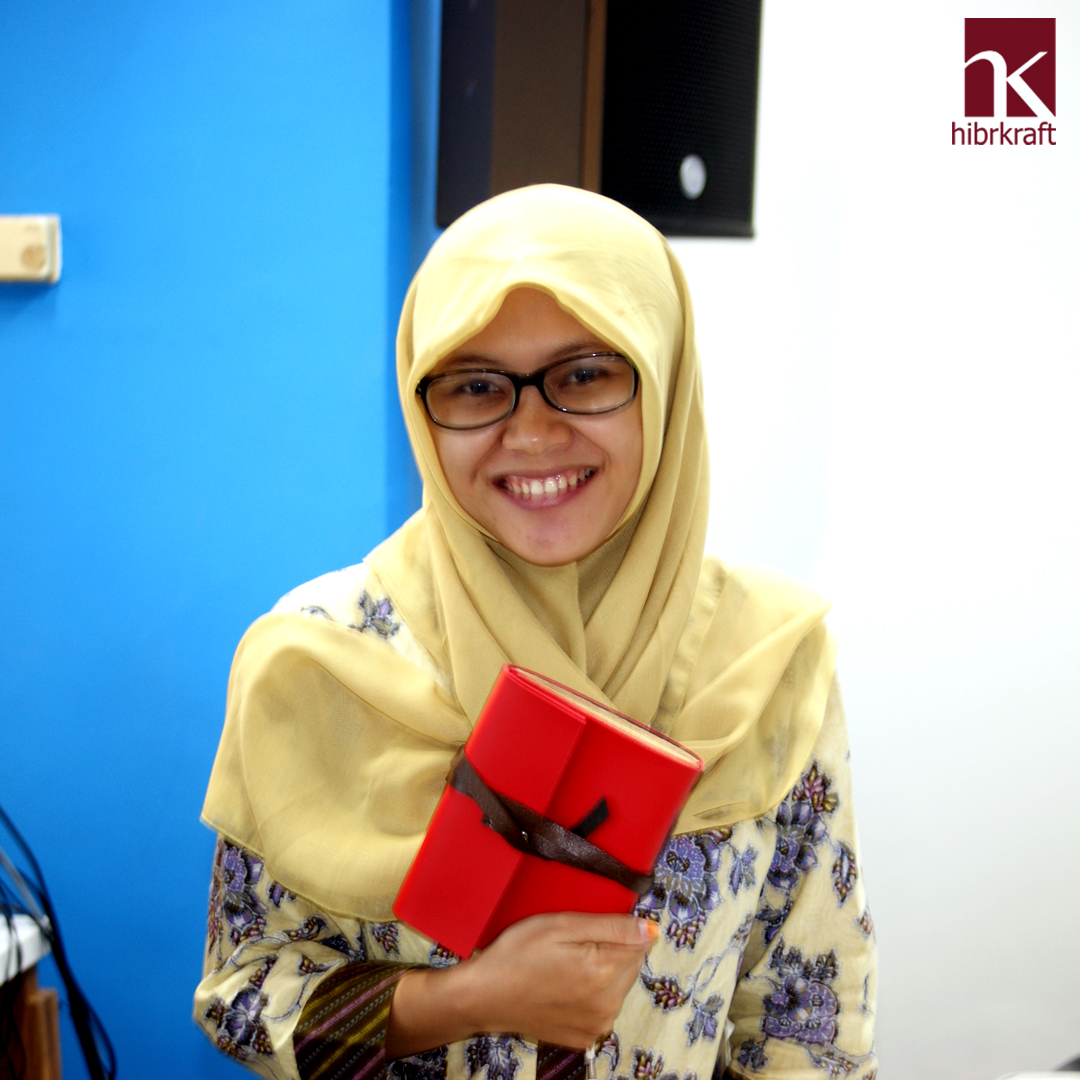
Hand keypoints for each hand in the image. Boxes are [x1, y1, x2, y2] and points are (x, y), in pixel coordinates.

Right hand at [387, 912, 658, 1056]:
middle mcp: (608, 1004)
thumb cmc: (517, 954)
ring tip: (565, 964)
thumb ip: (611, 926)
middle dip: (612, 949)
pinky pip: (603, 1007)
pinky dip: (592, 994)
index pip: (640, 941)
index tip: (591, 926)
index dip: (618, 927)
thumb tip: (651, 928)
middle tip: (572, 943)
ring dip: (603, 972)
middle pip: (631, 964)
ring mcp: (597, 1025)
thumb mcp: (561, 925)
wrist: (483, 996)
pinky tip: (564, 985)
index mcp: (604, 971)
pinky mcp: (584, 1038)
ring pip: (618, 986)